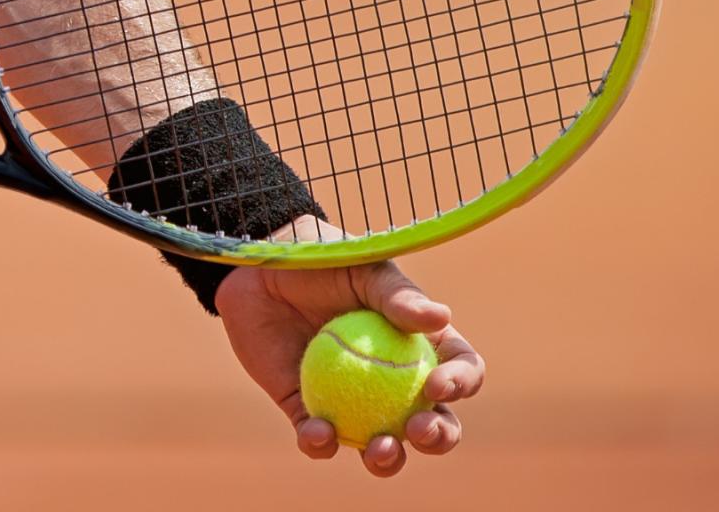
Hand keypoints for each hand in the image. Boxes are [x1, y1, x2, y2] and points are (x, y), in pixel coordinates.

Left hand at [214, 217, 484, 476]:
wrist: (258, 269)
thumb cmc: (322, 259)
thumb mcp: (363, 269)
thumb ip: (397, 295)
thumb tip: (441, 317)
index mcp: (420, 345)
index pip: (459, 370)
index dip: (460, 383)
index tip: (437, 385)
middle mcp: (393, 381)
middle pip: (433, 422)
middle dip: (438, 436)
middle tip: (417, 429)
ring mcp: (353, 401)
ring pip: (382, 445)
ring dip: (388, 459)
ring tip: (380, 449)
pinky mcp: (308, 410)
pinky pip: (320, 439)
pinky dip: (320, 443)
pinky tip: (317, 432)